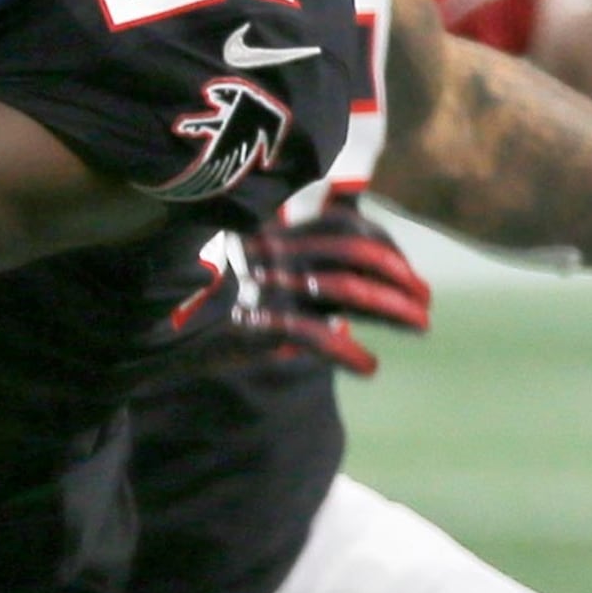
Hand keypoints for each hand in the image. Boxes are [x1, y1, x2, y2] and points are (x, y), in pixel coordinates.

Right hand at [227, 197, 433, 377]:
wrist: (166, 336)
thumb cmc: (218, 305)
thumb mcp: (262, 270)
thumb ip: (308, 262)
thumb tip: (376, 269)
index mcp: (277, 236)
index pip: (344, 225)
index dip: (386, 246)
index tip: (409, 275)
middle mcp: (274, 254)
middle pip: (353, 253)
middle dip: (400, 276)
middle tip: (426, 302)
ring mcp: (265, 288)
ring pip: (344, 288)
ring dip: (391, 308)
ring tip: (420, 326)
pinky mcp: (255, 325)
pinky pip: (314, 335)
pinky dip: (347, 352)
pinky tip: (369, 367)